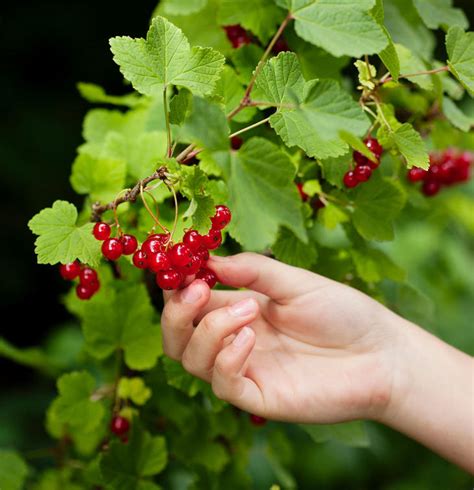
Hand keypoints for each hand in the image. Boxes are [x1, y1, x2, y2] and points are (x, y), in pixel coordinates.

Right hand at [161, 253, 398, 423]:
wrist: (382, 353)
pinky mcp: (260, 397)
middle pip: (177, 335)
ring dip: (208, 329)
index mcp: (238, 309)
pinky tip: (252, 337)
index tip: (177, 265)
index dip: (175, 285)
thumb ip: (252, 270)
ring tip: (248, 308)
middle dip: (176, 312)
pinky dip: (227, 358)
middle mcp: (234, 340)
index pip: (189, 301)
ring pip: (191, 360)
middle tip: (197, 288)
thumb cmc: (341, 312)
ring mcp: (245, 369)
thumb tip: (208, 259)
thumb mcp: (295, 281)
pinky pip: (223, 384)